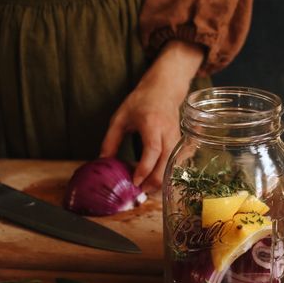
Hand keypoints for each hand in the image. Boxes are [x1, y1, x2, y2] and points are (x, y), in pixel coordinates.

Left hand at [100, 41, 203, 192]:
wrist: (164, 90)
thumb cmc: (141, 102)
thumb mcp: (120, 118)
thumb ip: (111, 140)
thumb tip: (103, 162)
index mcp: (152, 124)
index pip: (152, 150)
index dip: (144, 169)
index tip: (134, 181)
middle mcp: (168, 132)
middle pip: (166, 163)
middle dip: (154, 182)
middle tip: (140, 193)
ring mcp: (177, 139)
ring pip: (173, 167)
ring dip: (161, 181)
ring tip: (146, 189)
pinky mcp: (181, 144)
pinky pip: (176, 165)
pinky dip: (166, 176)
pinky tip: (155, 181)